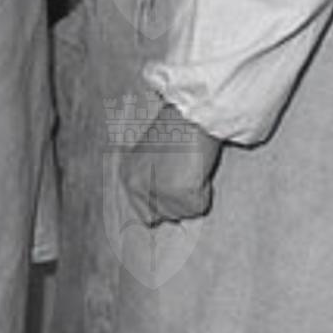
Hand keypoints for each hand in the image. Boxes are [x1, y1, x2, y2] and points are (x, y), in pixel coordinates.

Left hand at [121, 102, 223, 225]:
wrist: (190, 118)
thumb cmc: (174, 131)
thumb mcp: (150, 158)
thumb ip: (150, 182)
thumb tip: (157, 214)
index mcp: (128, 177)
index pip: (145, 215)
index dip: (163, 206)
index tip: (173, 195)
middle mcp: (139, 187)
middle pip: (167, 215)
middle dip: (179, 200)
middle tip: (183, 172)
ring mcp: (161, 192)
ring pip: (184, 213)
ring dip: (192, 194)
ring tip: (189, 167)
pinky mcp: (183, 194)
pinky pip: (200, 206)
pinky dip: (204, 191)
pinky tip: (197, 169)